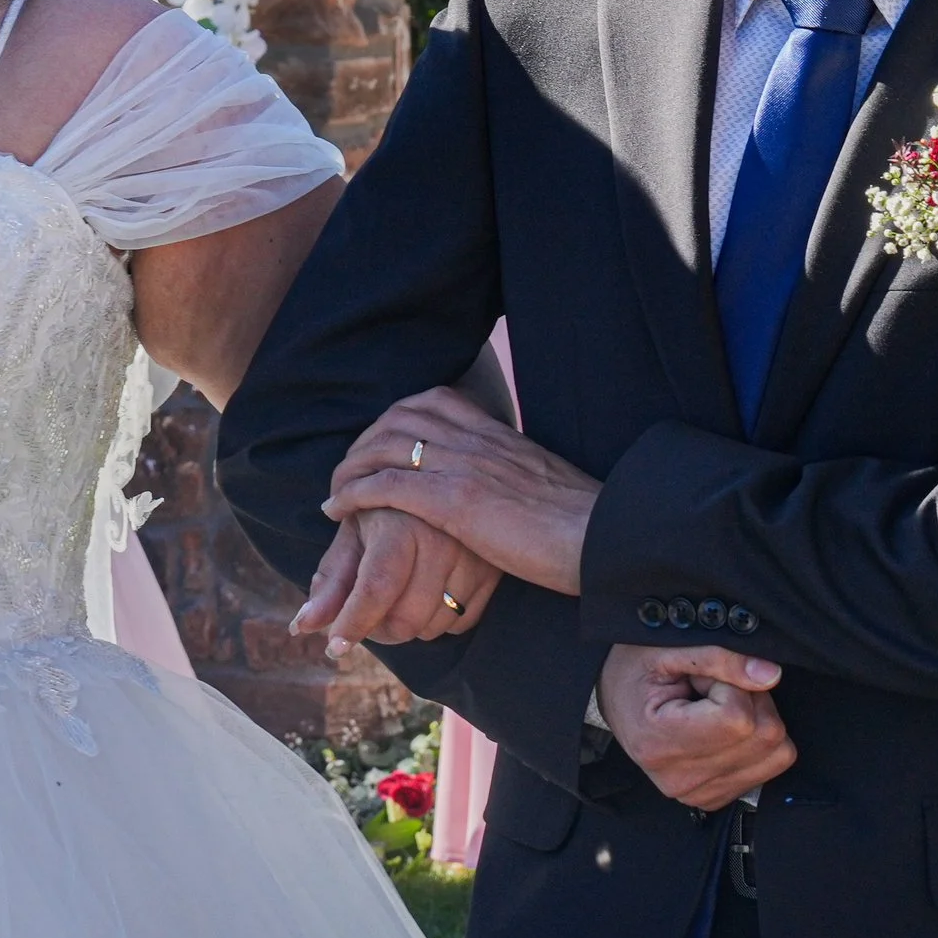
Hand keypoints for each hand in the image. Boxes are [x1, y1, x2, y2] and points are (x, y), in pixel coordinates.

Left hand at [290, 509, 501, 655]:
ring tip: (399, 596)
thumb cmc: (386, 511)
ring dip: (411, 626)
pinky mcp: (493, 571)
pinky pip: (463, 623)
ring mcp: (473, 557)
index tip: (335, 646)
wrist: (437, 484)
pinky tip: (430, 594)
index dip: (353, 624)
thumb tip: (301, 626)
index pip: (375, 589)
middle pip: (406, 620)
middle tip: (367, 615)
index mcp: (401, 526)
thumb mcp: (354, 534)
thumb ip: (331, 582)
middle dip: (379, 630)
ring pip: (435, 627)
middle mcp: (441, 540)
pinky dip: (441, 621)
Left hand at [322, 387, 599, 595]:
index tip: (378, 443)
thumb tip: (500, 488)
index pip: (431, 399)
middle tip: (346, 471)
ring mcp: (463, 466)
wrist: (603, 538)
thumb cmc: (579, 522)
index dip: (394, 417)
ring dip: (349, 468)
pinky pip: (387, 486)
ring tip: (334, 493)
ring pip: (384, 447)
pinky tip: (337, 510)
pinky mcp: (455, 502)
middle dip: (362, 442)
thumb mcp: (538, 481)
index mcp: (495, 431)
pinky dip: (353, 494)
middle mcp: (475, 438)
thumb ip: (510, 474)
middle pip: (397, 419)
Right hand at [596, 642, 793, 811]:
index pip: (738, 719)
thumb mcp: (667, 650)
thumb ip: (720, 658)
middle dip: (748, 699)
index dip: (731, 685)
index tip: (703, 678)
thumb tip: (770, 674)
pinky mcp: (715, 798)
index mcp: (660, 741)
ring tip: (716, 707)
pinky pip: (770, 767)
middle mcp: (680, 778)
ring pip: (777, 752)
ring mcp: (699, 794)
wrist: (614, 701)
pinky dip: (756, 741)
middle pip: (765, 735)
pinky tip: (723, 729)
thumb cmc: (633, 670)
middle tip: (711, 689)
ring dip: (756, 719)